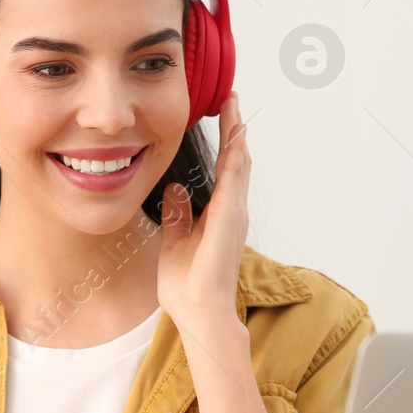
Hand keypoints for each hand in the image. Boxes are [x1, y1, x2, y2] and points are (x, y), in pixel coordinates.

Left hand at [158, 91, 249, 327]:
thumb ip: (178, 215)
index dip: (223, 144)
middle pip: (234, 162)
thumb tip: (174, 189)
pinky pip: (234, 179)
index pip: (222, 172)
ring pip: (238, 165)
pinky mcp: (230, 218)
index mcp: (217, 216)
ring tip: (234, 107)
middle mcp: (231, 211)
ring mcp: (233, 214)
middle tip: (231, 101)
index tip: (221, 119)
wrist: (198, 311)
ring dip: (236, 135)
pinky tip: (235, 134)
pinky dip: (235, 155)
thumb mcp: (175, 241)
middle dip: (233, 131)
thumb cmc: (187, 286)